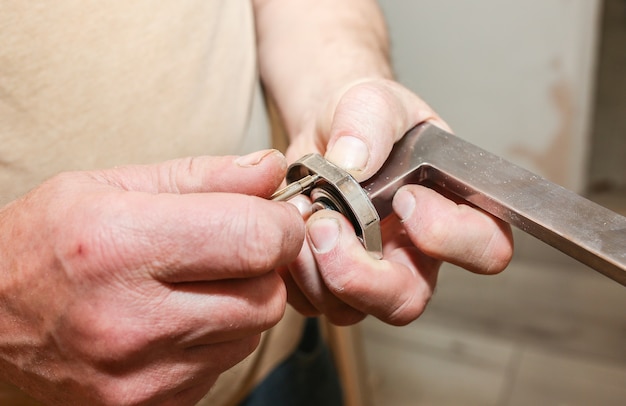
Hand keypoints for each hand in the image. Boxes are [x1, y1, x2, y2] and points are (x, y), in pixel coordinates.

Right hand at [0, 150, 303, 404]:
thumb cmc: (47, 242)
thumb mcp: (112, 186)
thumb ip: (203, 175)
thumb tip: (273, 168)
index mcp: (119, 245)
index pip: (255, 239)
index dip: (280, 225)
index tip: (272, 217)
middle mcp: (130, 320)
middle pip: (266, 294)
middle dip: (264, 266)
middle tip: (231, 249)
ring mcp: (139, 376)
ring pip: (252, 333)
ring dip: (241, 303)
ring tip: (192, 285)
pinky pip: (222, 366)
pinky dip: (216, 339)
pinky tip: (174, 321)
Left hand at [282, 79, 513, 324]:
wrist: (327, 132)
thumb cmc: (366, 121)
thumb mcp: (374, 103)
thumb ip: (370, 122)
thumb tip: (353, 161)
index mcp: (450, 213)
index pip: (484, 250)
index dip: (447, 235)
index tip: (405, 196)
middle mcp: (415, 256)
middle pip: (406, 301)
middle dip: (359, 274)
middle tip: (327, 224)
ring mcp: (370, 275)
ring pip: (350, 309)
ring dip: (314, 267)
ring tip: (302, 212)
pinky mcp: (328, 282)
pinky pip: (310, 300)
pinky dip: (291, 269)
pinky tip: (290, 223)